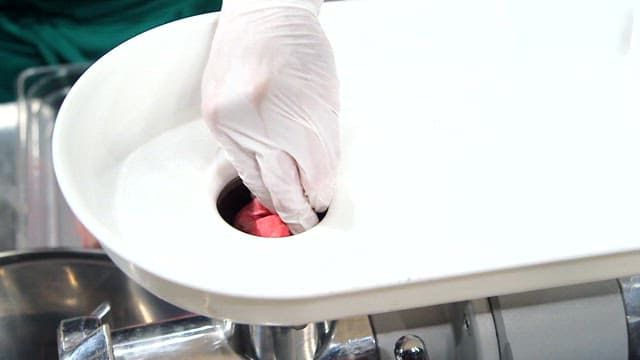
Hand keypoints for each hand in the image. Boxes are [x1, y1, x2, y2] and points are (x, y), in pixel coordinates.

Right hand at [201, 0, 338, 233]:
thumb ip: (324, 144)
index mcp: (296, 119)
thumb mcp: (327, 98)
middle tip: (305, 224)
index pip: (314, 176)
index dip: (320, 195)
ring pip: (255, 181)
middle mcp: (260, 126)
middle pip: (282, 188)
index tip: (322, 203)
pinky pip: (237, 162)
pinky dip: (253, 176)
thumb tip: (320, 182)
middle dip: (297, 212)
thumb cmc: (299, 48)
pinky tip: (264, 186)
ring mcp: (233, 124)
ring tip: (286, 213)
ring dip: (273, 200)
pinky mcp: (216, 122)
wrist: (263, 16)